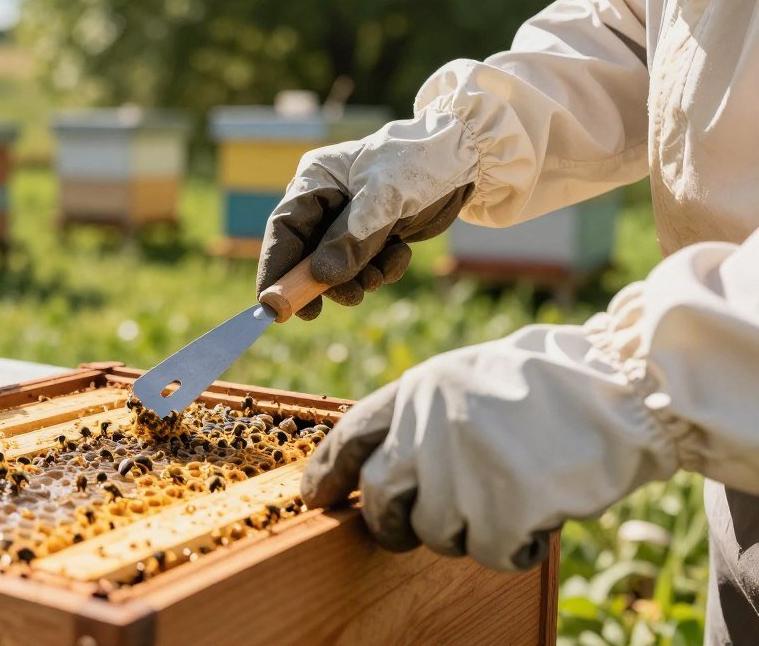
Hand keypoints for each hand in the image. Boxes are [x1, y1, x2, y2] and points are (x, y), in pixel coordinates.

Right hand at [256, 118, 474, 319]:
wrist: (468, 159)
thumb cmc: (421, 163)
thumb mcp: (385, 199)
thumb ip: (351, 239)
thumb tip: (320, 279)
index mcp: (316, 179)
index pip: (284, 228)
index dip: (276, 267)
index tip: (274, 305)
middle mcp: (326, 201)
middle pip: (307, 252)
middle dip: (325, 281)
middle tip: (348, 298)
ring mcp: (349, 219)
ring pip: (337, 265)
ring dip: (358, 278)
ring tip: (380, 277)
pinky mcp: (374, 233)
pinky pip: (365, 265)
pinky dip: (382, 269)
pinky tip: (400, 254)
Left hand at [300, 321, 678, 570]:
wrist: (618, 388)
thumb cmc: (547, 385)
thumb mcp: (464, 378)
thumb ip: (422, 417)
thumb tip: (382, 471)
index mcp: (417, 392)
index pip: (350, 437)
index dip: (326, 472)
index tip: (313, 497)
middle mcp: (427, 430)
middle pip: (379, 497)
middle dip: (388, 524)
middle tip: (406, 532)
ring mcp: (462, 471)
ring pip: (434, 533)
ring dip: (466, 530)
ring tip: (508, 497)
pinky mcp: (501, 509)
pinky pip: (489, 553)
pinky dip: (514, 546)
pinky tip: (539, 515)